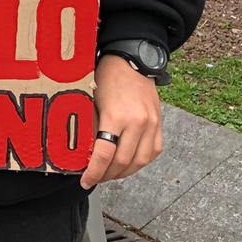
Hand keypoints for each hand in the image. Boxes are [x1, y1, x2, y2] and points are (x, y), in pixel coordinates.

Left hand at [82, 54, 163, 188]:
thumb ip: (90, 125)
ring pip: (140, 162)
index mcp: (116, 116)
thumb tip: (81, 150)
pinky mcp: (160, 124)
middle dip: (107, 176)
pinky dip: (141, 162)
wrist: (132, 59)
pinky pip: (154, 152)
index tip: (86, 181)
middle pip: (123, 162)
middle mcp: (138, 123)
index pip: (104, 155)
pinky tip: (128, 163)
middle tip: (96, 179)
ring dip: (124, 173)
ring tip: (110, 174)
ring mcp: (152, 124)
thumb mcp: (90, 99)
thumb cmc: (106, 76)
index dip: (94, 173)